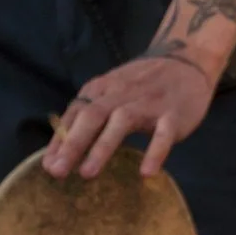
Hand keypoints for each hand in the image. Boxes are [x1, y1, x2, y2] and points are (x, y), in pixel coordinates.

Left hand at [40, 53, 215, 179]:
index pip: (75, 114)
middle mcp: (121, 94)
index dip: (59, 140)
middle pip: (92, 116)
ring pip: (122, 122)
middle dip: (72, 144)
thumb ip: (83, 121)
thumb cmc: (140, 87)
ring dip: (102, 147)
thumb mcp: (109, 95)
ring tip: (87, 173)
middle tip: (57, 172)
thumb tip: (53, 158)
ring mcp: (148, 103)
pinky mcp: (174, 114)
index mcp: (101, 90)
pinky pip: (164, 134)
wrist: (188, 61)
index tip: (47, 167)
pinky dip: (156, 152)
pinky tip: (146, 173)